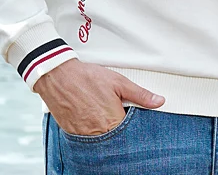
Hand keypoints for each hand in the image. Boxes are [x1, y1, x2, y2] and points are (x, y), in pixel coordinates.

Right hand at [33, 59, 165, 136]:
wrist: (59, 76)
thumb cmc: (87, 77)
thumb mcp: (118, 82)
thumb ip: (140, 94)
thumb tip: (158, 101)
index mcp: (112, 121)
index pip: (130, 135)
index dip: (133, 131)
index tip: (134, 125)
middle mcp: (98, 133)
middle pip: (115, 140)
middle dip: (119, 133)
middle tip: (116, 117)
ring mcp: (84, 136)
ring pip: (101, 142)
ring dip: (105, 133)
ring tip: (103, 117)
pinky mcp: (72, 134)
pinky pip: (86, 140)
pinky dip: (91, 133)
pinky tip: (92, 120)